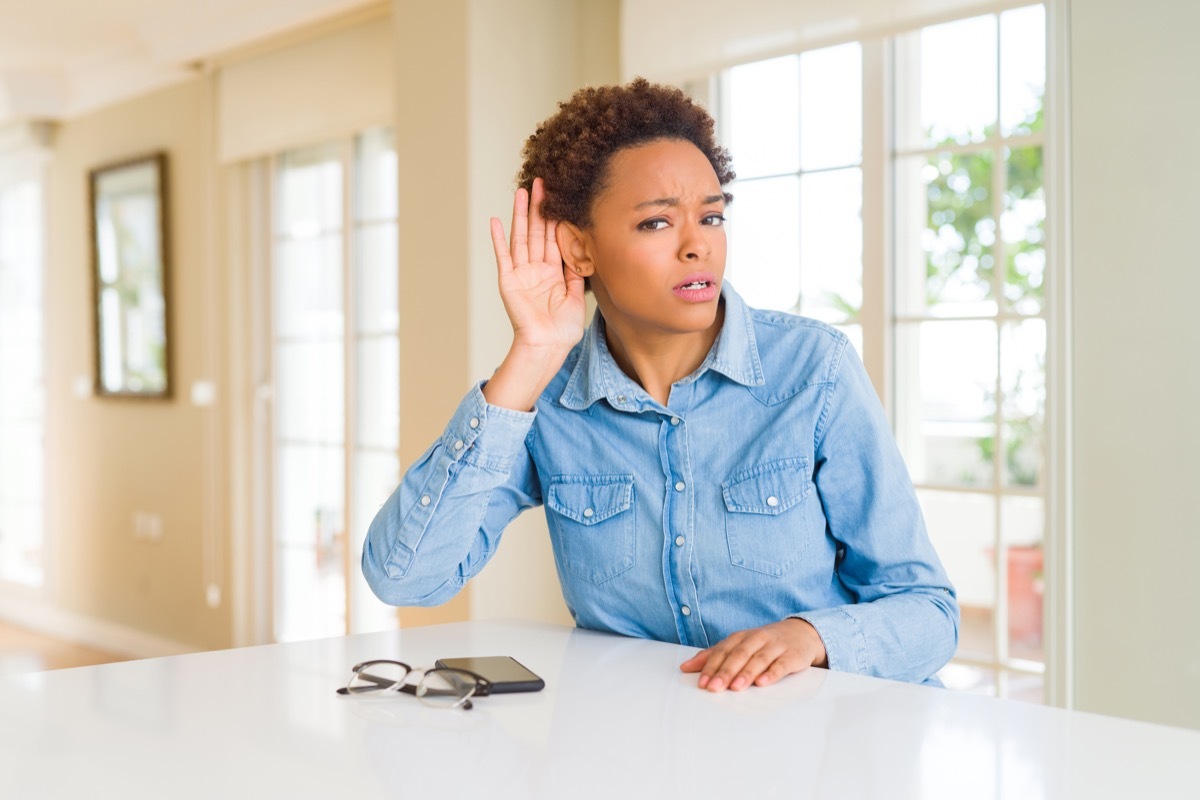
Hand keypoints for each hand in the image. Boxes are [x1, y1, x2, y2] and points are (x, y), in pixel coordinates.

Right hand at [489, 177, 586, 353]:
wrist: (548, 345)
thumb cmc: (564, 328)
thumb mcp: (578, 295)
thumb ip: (577, 271)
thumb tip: (584, 247)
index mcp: (554, 272)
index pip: (555, 238)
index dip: (557, 217)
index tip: (561, 196)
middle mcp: (536, 269)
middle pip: (538, 231)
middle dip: (540, 207)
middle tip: (542, 182)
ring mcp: (521, 273)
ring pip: (522, 237)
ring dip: (521, 214)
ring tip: (522, 191)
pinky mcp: (509, 280)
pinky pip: (503, 256)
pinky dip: (498, 239)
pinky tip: (496, 221)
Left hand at [679, 618, 827, 691]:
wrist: (801, 633)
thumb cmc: (763, 643)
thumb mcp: (738, 645)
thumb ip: (712, 656)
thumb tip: (685, 667)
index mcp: (741, 637)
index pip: (723, 651)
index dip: (711, 666)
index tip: (702, 682)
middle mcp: (757, 639)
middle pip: (739, 655)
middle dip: (725, 671)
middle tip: (714, 687)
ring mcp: (775, 647)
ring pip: (759, 659)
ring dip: (746, 673)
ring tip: (735, 687)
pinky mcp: (793, 656)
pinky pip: (782, 664)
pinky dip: (772, 673)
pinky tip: (763, 682)